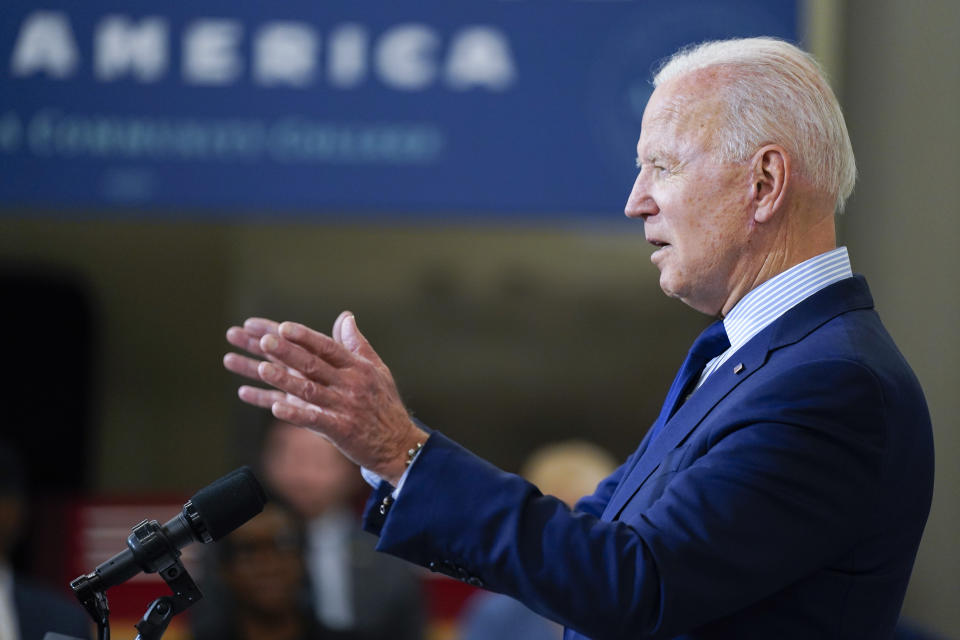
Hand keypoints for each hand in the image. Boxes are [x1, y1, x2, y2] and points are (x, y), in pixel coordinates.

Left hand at [224, 312, 426, 484]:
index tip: (283, 326)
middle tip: (264, 340)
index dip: (305, 336)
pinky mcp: (341, 431)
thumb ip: (357, 344)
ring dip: (284, 379)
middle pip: (314, 365)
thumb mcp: (377, 370)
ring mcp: (345, 407)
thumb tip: (345, 317)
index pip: (327, 347)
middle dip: (287, 352)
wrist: (400, 444)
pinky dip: (295, 414)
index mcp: (357, 367)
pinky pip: (314, 420)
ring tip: (261, 369)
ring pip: (310, 390)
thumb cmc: (385, 405)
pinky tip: (276, 408)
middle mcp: (350, 384)